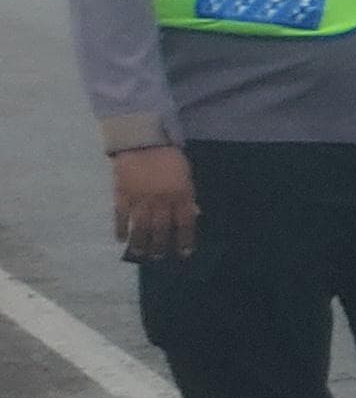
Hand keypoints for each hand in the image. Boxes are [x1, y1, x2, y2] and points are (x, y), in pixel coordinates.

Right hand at [113, 144, 198, 262]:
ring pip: (141, 228)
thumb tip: (193, 215)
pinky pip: (120, 217)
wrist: (142, 140)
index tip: (184, 254)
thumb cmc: (168, 156)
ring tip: (140, 255)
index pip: (185, 224)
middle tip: (158, 257)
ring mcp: (141, 199)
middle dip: (161, 246)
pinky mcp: (122, 195)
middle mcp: (162, 201)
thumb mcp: (186, 174)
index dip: (185, 240)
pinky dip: (120, 229)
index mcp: (181, 195)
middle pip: (161, 230)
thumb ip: (188, 195)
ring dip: (140, 244)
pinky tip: (121, 239)